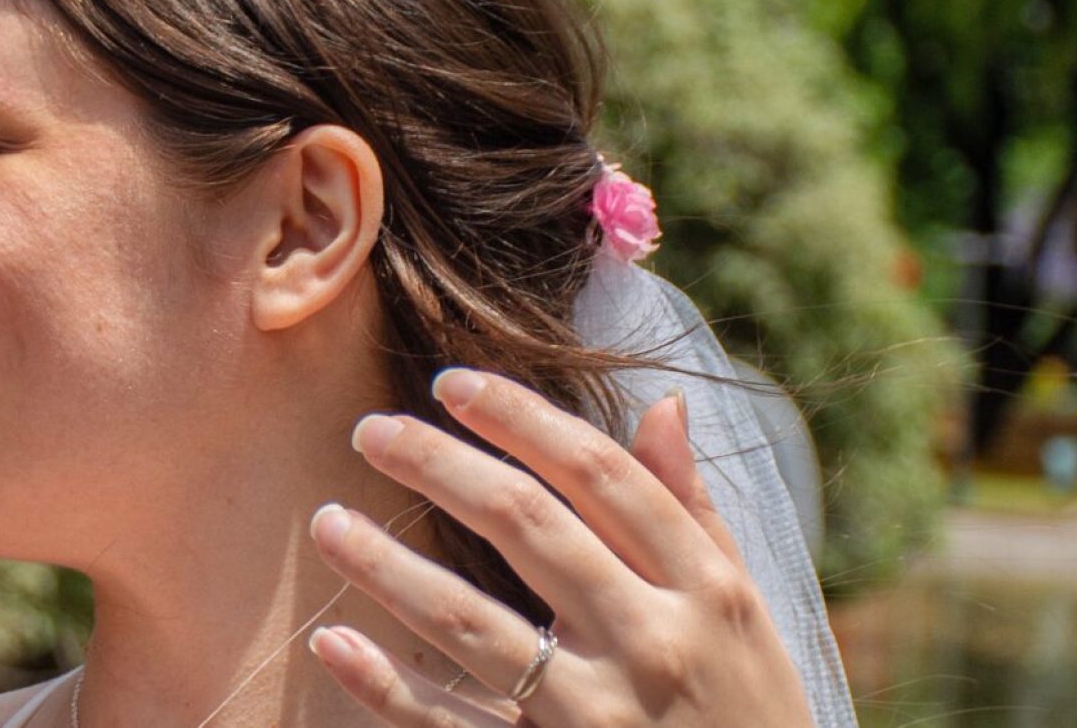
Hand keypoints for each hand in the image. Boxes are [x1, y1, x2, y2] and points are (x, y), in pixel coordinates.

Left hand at [307, 369, 810, 726]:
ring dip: (386, 565)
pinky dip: (386, 686)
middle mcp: (652, 642)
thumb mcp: (744, 617)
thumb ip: (696, 516)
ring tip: (327, 522)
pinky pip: (450, 726)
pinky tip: (334, 642)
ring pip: (469, 621)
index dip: (520, 419)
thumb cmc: (749, 718)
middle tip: (370, 430)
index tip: (453, 383)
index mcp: (707, 590)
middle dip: (438, 465)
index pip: (600, 476)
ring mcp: (597, 715)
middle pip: (526, 524)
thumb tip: (665, 406)